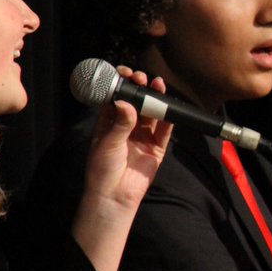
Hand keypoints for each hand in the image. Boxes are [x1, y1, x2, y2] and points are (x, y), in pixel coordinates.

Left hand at [73, 66, 172, 270]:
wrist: (114, 195)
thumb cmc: (102, 169)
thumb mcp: (107, 143)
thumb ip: (120, 122)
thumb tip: (126, 103)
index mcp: (108, 123)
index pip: (116, 99)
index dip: (121, 86)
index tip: (125, 74)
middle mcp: (126, 127)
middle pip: (136, 103)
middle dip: (140, 90)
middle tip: (142, 79)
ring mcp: (142, 137)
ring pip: (152, 114)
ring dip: (155, 100)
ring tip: (157, 86)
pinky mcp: (157, 148)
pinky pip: (165, 130)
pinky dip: (168, 119)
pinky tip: (169, 107)